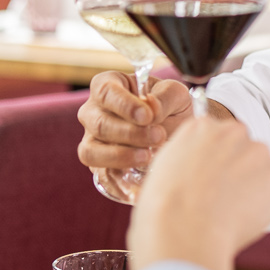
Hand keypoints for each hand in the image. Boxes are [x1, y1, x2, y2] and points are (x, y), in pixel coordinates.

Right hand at [77, 74, 200, 202]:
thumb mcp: (175, 95)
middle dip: (130, 133)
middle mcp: (93, 111)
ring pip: (91, 151)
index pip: (105, 91)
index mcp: (108, 85)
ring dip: (120, 156)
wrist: (177, 132)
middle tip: (158, 137)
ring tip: (147, 157)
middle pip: (99, 124)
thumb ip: (165, 98)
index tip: (147, 116)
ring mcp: (92, 139)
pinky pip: (100, 175)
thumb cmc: (171, 106)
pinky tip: (138, 183)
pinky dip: (117, 182)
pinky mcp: (99, 165)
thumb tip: (151, 109)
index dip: (124, 105)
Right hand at [126, 113, 269, 269]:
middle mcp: (233, 131)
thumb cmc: (163, 210)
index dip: (215, 165)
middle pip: (244, 151)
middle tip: (226, 201)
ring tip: (233, 216)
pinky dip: (269, 209)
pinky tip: (245, 222)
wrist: (183, 229)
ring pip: (263, 173)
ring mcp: (259, 152)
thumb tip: (199, 176)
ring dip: (255, 190)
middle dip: (240, 173)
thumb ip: (187, 163)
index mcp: (201, 127)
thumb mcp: (163, 172)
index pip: (218, 139)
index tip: (211, 182)